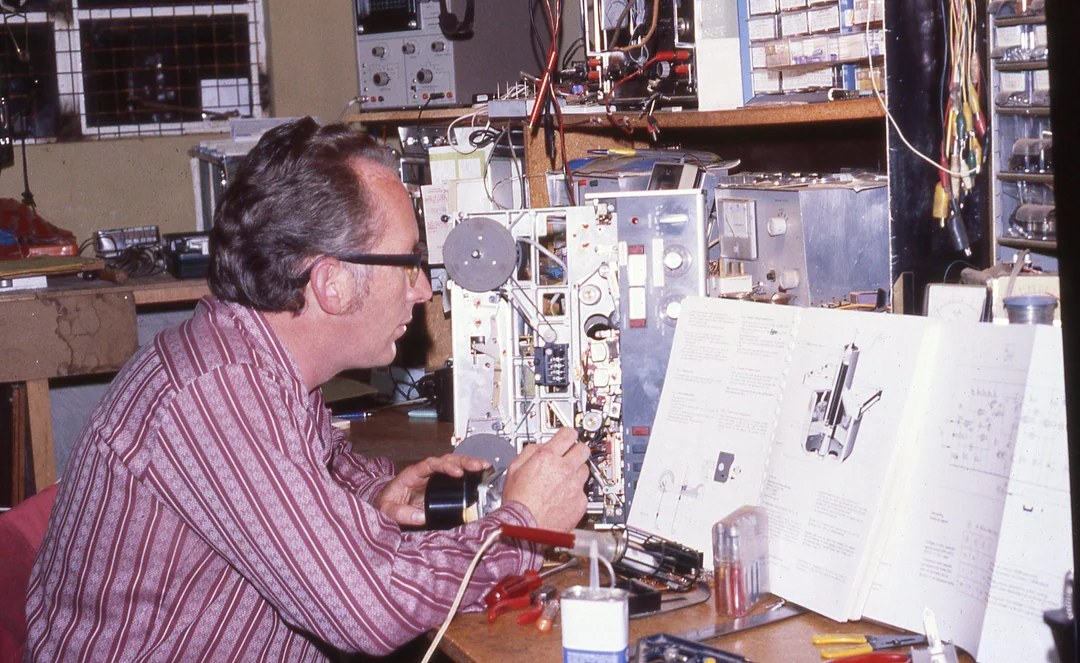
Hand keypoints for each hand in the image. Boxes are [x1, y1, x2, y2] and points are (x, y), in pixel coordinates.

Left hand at [373, 454, 490, 526]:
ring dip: (469, 465)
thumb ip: (401, 513)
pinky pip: (456, 477)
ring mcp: (433, 479)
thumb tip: (421, 517)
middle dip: (464, 461)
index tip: (457, 473)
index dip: (446, 466)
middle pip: (447, 460)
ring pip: (454, 465)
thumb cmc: (386, 505)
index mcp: (412, 474)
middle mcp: (425, 473)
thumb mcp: (388, 510)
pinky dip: (468, 475)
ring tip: (485, 467)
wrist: (385, 508)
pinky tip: (480, 475)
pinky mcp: (440, 487)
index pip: (431, 464)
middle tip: (478, 466)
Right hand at [501, 427, 589, 531]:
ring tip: (562, 481)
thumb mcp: (514, 469)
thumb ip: (529, 451)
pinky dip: (575, 492)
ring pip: (585, 470)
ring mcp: (575, 486)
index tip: (568, 436)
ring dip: (576, 472)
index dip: (568, 434)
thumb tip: (540, 446)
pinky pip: (583, 491)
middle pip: (583, 449)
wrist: (524, 528)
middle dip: (576, 450)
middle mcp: (564, 469)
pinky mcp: (581, 502)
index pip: (568, 434)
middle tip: (569, 456)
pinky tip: (562, 498)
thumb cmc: (517, 502)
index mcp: (547, 457)